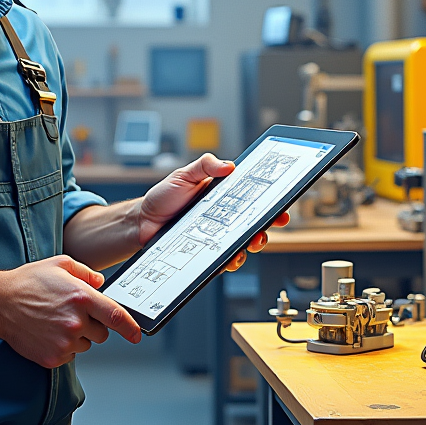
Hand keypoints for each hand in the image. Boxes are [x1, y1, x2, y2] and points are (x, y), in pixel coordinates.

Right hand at [0, 255, 141, 367]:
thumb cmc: (28, 281)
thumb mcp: (59, 264)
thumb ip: (86, 272)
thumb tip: (101, 283)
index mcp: (81, 297)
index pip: (116, 316)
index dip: (130, 328)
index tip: (136, 335)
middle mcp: (75, 321)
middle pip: (102, 334)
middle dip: (93, 325)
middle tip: (72, 313)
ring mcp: (64, 342)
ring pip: (86, 345)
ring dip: (78, 336)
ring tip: (55, 321)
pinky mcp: (53, 357)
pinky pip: (70, 355)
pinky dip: (63, 347)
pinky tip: (48, 332)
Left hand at [137, 153, 289, 270]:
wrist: (143, 221)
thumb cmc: (163, 196)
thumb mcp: (184, 175)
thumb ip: (205, 165)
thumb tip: (229, 165)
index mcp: (222, 195)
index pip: (251, 197)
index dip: (269, 200)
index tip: (282, 202)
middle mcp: (223, 216)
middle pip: (253, 221)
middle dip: (268, 224)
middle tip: (272, 223)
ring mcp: (216, 234)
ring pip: (244, 242)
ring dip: (253, 243)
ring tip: (252, 241)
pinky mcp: (208, 251)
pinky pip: (226, 259)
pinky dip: (232, 260)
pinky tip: (231, 257)